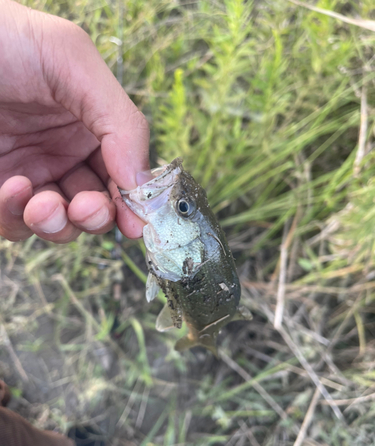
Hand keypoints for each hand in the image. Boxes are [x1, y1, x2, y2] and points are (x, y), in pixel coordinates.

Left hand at [0, 0, 149, 242]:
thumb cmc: (5, 40)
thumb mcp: (72, 61)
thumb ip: (120, 121)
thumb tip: (142, 187)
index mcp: (91, 127)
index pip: (123, 175)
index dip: (133, 202)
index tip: (137, 222)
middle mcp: (63, 154)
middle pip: (95, 207)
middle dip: (95, 216)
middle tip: (86, 209)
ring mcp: (29, 173)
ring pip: (58, 224)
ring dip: (58, 224)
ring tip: (44, 206)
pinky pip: (13, 222)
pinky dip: (17, 216)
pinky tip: (15, 188)